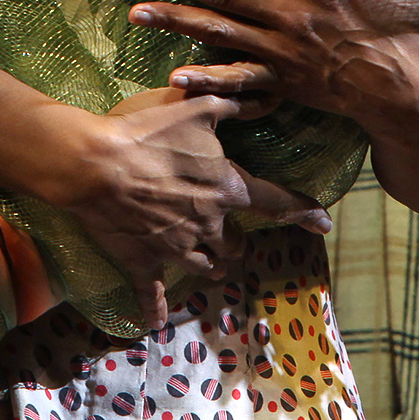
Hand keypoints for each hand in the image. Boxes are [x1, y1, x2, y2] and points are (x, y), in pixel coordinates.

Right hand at [41, 86, 326, 329]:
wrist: (94, 164)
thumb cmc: (146, 132)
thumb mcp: (196, 107)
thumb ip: (236, 104)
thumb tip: (270, 97)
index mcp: (225, 189)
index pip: (274, 203)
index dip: (302, 211)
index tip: (324, 223)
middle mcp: (209, 225)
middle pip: (237, 244)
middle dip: (236, 241)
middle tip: (230, 236)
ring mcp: (177, 249)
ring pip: (207, 268)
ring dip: (211, 264)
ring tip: (207, 260)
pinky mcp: (144, 262)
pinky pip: (153, 295)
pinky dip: (156, 309)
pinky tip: (155, 322)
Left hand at [126, 0, 418, 145]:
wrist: (412, 97)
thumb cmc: (418, 32)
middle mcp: (293, 17)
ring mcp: (283, 53)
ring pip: (219, 34)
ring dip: (175, 21)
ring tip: (135, 12)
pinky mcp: (283, 83)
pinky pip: (237, 82)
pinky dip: (205, 81)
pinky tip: (173, 78)